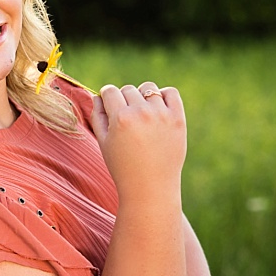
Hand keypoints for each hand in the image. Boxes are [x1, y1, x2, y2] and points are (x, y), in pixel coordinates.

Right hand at [91, 82, 185, 201]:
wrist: (151, 186)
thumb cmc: (122, 167)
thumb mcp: (103, 142)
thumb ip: (97, 116)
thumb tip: (98, 96)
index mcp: (120, 118)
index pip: (110, 91)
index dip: (106, 97)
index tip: (109, 106)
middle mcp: (142, 112)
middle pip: (128, 89)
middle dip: (124, 99)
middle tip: (126, 119)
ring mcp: (162, 114)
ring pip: (148, 88)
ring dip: (142, 97)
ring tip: (142, 114)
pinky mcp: (178, 118)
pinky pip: (170, 92)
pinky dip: (163, 96)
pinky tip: (158, 109)